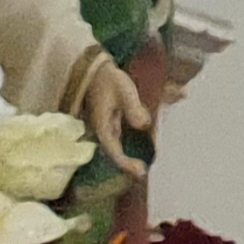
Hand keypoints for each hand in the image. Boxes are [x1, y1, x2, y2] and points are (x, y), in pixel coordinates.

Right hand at [69, 53, 150, 177]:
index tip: (142, 172)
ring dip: (131, 155)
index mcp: (104, 127)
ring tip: (143, 163)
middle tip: (144, 172)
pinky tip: (147, 139)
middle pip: (117, 154)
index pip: (114, 152)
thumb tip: (144, 124)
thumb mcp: (124, 91)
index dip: (127, 164)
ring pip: (120, 146)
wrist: (96, 71)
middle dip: (129, 164)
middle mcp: (104, 131)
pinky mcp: (112, 123)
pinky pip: (122, 137)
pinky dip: (134, 141)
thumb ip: (133, 108)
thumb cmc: (109, 80)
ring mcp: (107, 128)